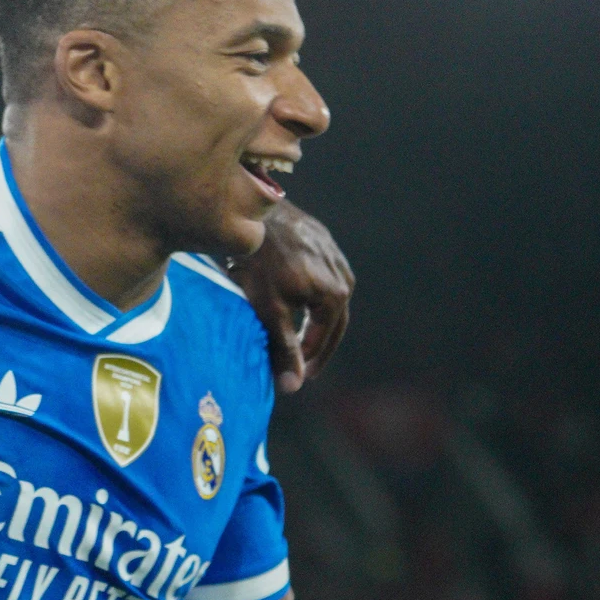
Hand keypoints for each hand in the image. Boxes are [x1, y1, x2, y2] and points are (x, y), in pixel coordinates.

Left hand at [228, 201, 354, 393]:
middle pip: (332, 320)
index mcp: (337, 295)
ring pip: (327, 298)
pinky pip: (320, 276)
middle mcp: (343, 275)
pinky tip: (294, 301)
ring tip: (298, 337)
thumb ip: (284, 348)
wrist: (255, 213)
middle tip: (303, 365)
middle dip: (316, 344)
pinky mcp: (322, 240)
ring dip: (314, 320)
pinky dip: (309, 296)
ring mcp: (335, 255)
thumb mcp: (270, 311)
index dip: (310, 360)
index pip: (326, 338)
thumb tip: (293, 387)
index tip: (298, 376)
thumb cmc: (260, 263)